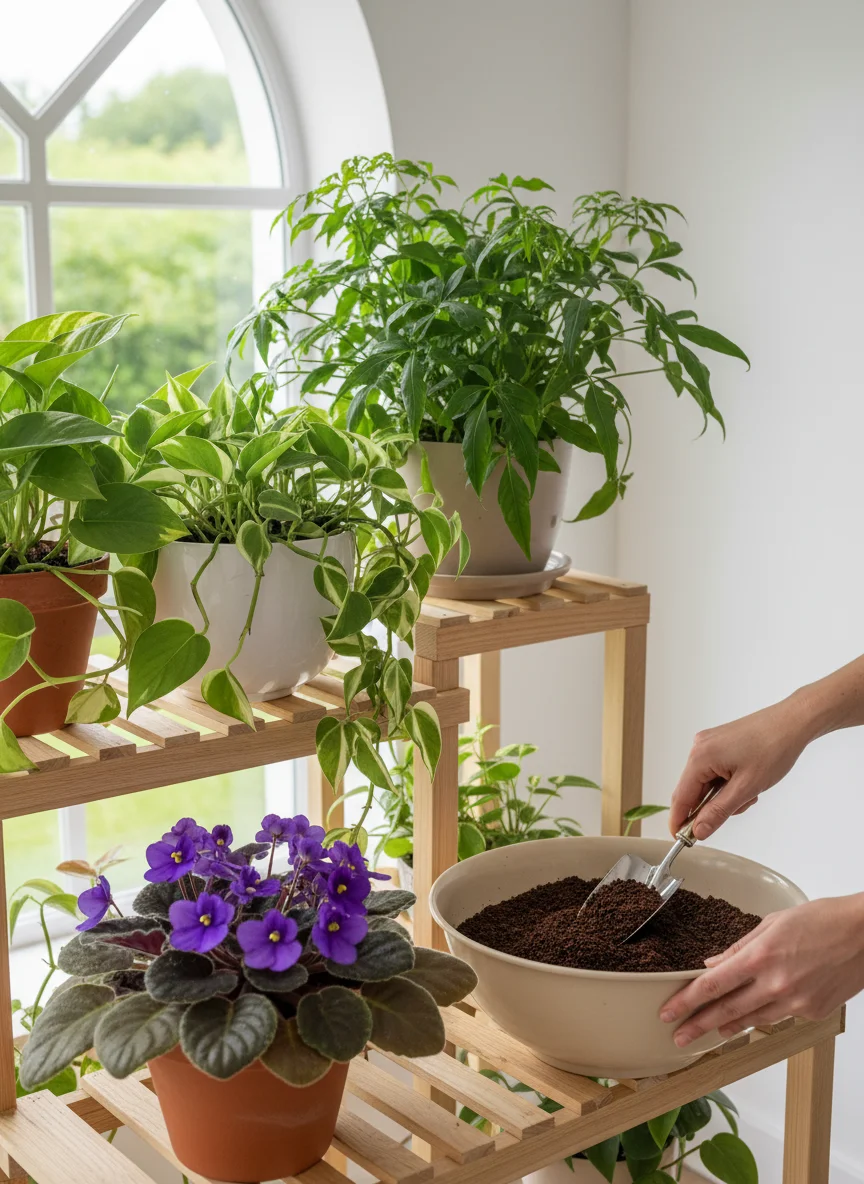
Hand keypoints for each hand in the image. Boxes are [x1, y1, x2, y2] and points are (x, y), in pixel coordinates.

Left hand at [660, 896, 863, 1045]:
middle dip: (698, 1025)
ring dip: (727, 1026)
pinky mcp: (813, 1012)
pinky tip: (753, 1016)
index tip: (669, 1012)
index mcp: (761, 957)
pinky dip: (764, 1016)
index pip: (712, 985)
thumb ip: (740, 948)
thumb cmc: (822, 920)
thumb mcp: (773, 923)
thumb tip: (713, 964)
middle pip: (726, 1010)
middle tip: (678, 1036)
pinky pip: (780, 1017)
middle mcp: (776, 984)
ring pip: (752, 1020)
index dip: (686, 1001)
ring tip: (708, 1031)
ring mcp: (796, 1002)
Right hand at [670, 696, 814, 839]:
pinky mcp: (718, 743)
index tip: (681, 841)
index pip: (681, 797)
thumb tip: (698, 830)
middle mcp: (699, 747)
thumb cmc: (774, 749)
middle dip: (711, 807)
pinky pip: (714, 771)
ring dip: (724, 795)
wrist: (793, 723)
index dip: (679, 821)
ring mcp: (708, 743)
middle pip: (692, 790)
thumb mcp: (746, 788)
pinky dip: (727, 783)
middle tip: (735, 810)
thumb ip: (718, 812)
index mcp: (700, 757)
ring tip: (750, 791)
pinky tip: (747, 780)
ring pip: (706, 783)